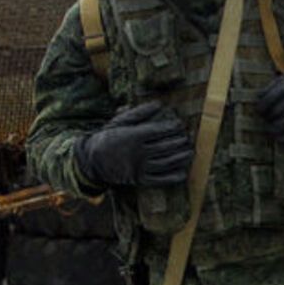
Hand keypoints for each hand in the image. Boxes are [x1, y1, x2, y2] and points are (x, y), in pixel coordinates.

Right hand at [75, 103, 192, 187]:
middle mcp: (137, 153)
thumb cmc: (109, 136)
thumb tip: (159, 103)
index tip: (180, 124)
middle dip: (179, 142)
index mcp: (132, 136)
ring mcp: (139, 168)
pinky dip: (173, 177)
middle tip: (188, 138)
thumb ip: (140, 112)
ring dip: (181, 158)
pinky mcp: (139, 180)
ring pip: (166, 163)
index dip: (172, 127)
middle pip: (165, 146)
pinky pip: (160, 180)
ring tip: (190, 152)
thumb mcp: (120, 122)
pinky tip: (183, 172)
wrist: (93, 160)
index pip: (158, 131)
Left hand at [256, 65, 283, 143]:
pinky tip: (281, 138)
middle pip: (274, 112)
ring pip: (283, 124)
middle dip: (268, 119)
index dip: (260, 108)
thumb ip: (278, 84)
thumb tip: (259, 99)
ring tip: (272, 130)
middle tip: (268, 120)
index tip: (260, 111)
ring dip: (274, 130)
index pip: (266, 99)